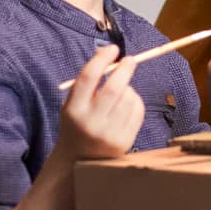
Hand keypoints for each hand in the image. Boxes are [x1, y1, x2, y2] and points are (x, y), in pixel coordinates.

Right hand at [55, 46, 144, 160]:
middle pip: (114, 88)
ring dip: (129, 88)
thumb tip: (106, 52)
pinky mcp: (124, 141)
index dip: (102, 59)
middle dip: (125, 70)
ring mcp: (109, 134)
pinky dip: (135, 101)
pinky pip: (137, 111)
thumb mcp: (73, 102)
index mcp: (73, 110)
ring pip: (128, 99)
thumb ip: (88, 80)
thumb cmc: (77, 123)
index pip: (88, 78)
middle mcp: (91, 123)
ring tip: (122, 91)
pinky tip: (127, 103)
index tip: (112, 48)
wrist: (80, 160)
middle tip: (130, 60)